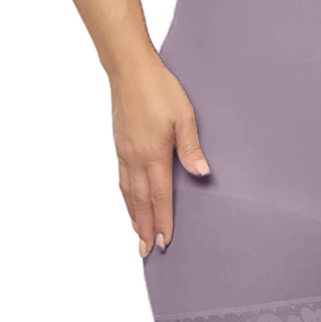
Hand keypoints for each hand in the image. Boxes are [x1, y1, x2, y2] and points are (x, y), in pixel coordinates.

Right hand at [110, 55, 209, 256]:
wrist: (129, 70)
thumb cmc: (159, 89)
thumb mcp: (183, 116)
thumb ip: (191, 148)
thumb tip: (202, 174)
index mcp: (154, 154)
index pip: (160, 196)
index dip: (163, 221)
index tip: (165, 242)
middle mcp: (135, 158)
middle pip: (140, 201)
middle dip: (145, 228)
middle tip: (147, 251)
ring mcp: (124, 152)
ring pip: (127, 192)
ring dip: (133, 216)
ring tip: (138, 234)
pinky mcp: (119, 144)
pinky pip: (121, 179)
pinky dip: (125, 197)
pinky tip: (128, 200)